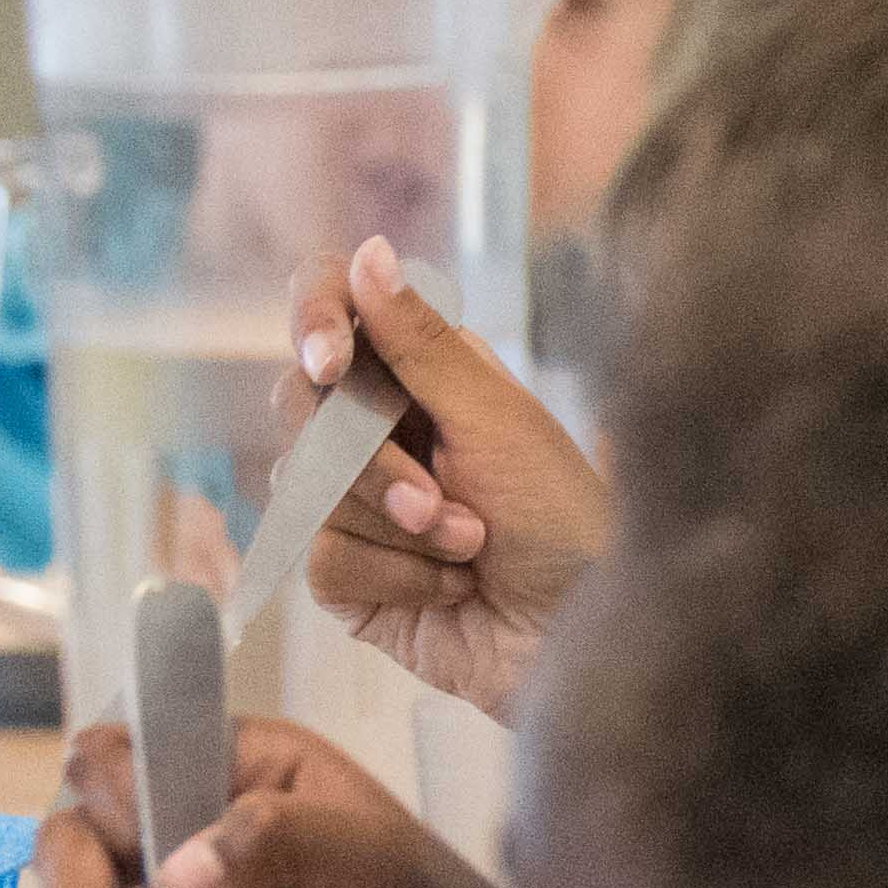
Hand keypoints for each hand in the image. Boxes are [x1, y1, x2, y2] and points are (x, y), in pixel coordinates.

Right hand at [287, 237, 605, 724]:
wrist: (582, 636)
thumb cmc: (566, 519)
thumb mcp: (497, 420)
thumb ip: (420, 342)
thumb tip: (364, 251)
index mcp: (424, 374)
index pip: (332, 313)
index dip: (315, 324)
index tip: (331, 362)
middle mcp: (383, 428)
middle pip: (304, 404)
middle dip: (373, 463)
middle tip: (442, 503)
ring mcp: (357, 502)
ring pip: (306, 485)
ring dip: (397, 527)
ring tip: (469, 549)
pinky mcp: (346, 572)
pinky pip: (320, 556)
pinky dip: (393, 576)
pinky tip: (448, 590)